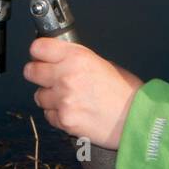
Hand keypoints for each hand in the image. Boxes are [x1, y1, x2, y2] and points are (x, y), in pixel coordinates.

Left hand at [23, 36, 143, 151]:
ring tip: (68, 99)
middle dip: (38, 74)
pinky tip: (73, 112)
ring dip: (49, 97)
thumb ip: (76, 60)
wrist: (137, 119)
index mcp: (77, 57)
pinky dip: (57, 115)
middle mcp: (66, 76)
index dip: (39, 52)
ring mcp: (63, 100)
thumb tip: (58, 60)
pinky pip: (49, 115)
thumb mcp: (102, 63)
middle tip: (48, 78)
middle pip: (31, 71)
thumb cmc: (125, 92)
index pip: (39, 48)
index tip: (41, 56)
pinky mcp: (64, 120)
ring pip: (39, 96)